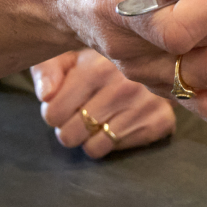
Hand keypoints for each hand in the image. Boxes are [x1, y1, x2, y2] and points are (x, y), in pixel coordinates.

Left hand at [32, 48, 173, 157]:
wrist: (154, 57)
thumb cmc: (100, 61)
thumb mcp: (68, 56)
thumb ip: (47, 71)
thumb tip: (46, 96)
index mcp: (97, 68)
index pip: (52, 114)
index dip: (53, 112)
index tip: (65, 102)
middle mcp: (124, 87)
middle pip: (69, 136)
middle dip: (70, 128)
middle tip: (81, 112)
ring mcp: (145, 105)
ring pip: (93, 148)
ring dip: (91, 137)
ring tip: (99, 117)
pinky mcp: (160, 121)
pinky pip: (116, 150)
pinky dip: (113, 140)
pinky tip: (119, 120)